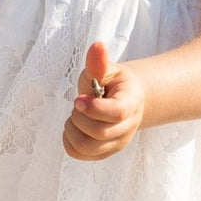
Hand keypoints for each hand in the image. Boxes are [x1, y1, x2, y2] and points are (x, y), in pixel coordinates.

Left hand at [62, 40, 146, 160]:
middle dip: (79, 117)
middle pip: (99, 133)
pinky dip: (69, 142)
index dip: (94, 108)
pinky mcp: (103, 153)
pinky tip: (74, 127)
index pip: (116, 113)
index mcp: (131, 103)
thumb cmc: (113, 83)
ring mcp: (116, 144)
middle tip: (77, 104)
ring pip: (87, 147)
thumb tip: (97, 46)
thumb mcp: (108, 70)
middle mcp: (127, 128)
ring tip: (75, 117)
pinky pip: (79, 154)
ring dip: (72, 130)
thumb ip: (100, 63)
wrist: (125, 101)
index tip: (77, 99)